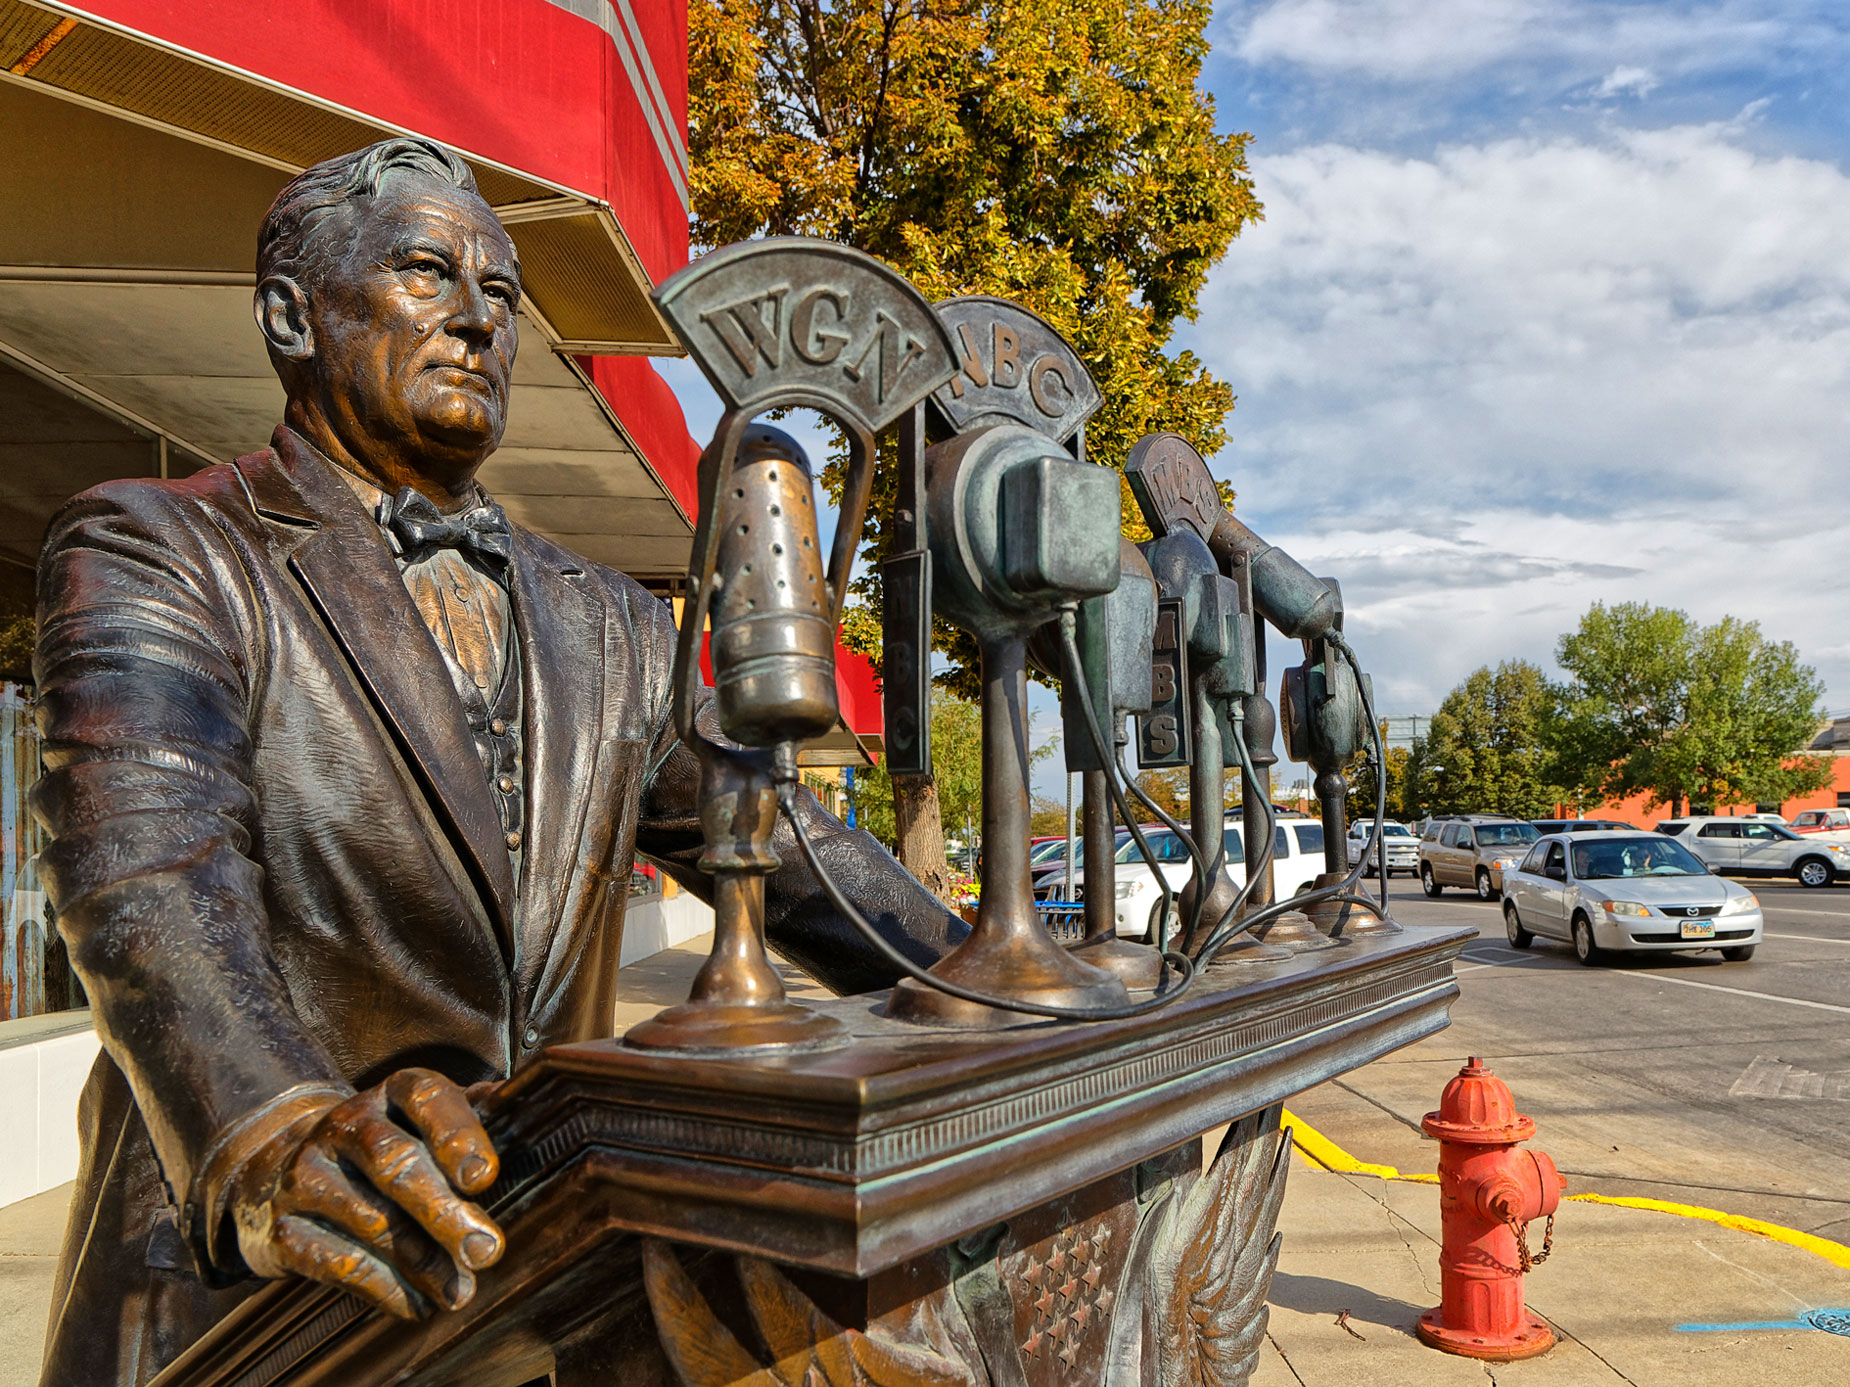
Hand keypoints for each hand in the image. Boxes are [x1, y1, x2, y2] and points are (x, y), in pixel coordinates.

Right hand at [228, 1068, 504, 1317]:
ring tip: (461, 1290)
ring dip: (423, 1261)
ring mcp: (306, 1173)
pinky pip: (337, 1263)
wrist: (280, 1168)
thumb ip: (476, 1120)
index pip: (427, 1098)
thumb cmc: (387, 1145)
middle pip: (396, 1164)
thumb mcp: (426, 1121)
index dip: (457, 1135)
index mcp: (393, 1092)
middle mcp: (345, 1123)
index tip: (484, 1177)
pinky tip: (419, 1304)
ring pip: (371, 1220)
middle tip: (488, 1250)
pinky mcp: (280, 1228)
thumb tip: (534, 1116)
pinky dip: (385, 1289)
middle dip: (445, 1212)